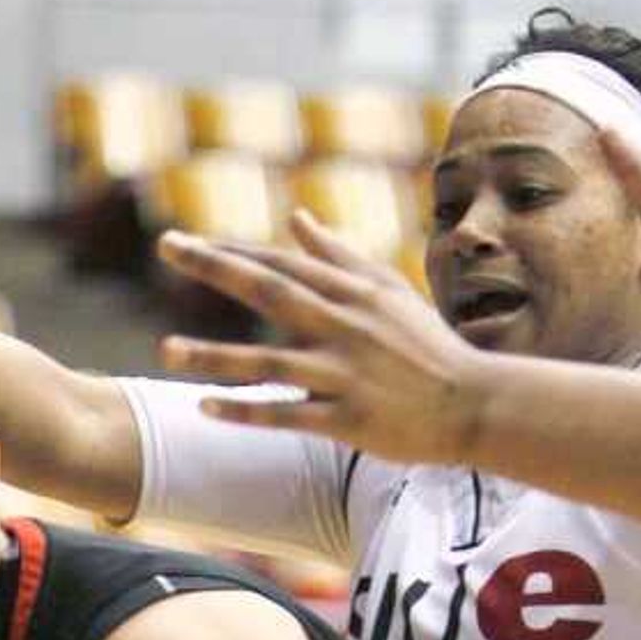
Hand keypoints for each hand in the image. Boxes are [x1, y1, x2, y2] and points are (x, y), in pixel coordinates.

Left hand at [155, 212, 484, 464]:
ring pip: (267, 360)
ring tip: (165, 351)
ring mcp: (343, 373)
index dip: (230, 249)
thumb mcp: (388, 291)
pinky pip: (287, 414)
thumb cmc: (428, 346)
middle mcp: (342, 325)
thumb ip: (339, 256)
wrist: (475, 402)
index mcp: (350, 292)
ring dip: (214, 355)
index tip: (184, 242)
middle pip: (267, 289)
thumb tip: (296, 220)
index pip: (279, 262)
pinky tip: (206, 406)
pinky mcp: (347, 419)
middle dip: (214, 267)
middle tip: (167, 246)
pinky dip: (247, 411)